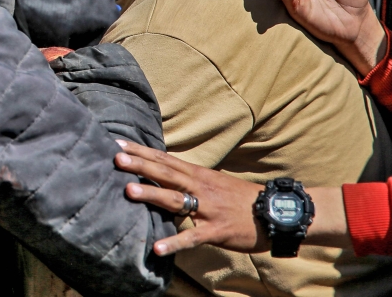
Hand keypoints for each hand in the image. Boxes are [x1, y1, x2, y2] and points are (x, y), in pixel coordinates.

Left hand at [115, 141, 265, 255]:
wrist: (275, 212)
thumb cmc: (239, 198)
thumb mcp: (212, 182)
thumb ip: (187, 178)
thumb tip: (161, 173)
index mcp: (197, 174)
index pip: (163, 159)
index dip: (140, 151)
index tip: (116, 144)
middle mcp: (200, 187)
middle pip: (165, 173)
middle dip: (140, 165)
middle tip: (115, 158)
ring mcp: (207, 208)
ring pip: (175, 199)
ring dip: (151, 195)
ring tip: (128, 191)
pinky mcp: (216, 231)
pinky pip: (192, 237)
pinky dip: (174, 242)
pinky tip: (157, 248)